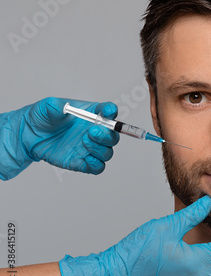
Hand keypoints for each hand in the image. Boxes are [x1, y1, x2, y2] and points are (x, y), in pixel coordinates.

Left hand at [0, 97, 119, 179]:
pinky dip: (96, 164)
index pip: (108, 112)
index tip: (108, 111)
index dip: (111, 111)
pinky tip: (86, 158)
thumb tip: (63, 108)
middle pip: (113, 136)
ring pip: (108, 152)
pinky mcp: (83, 162)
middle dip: (106, 135)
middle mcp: (95, 132)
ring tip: (83, 141)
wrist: (30, 135)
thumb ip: (56, 106)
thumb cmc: (43, 118)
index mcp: (91, 114)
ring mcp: (90, 148)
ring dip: (99, 148)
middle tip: (91, 132)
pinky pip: (98, 167)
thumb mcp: (47, 107)